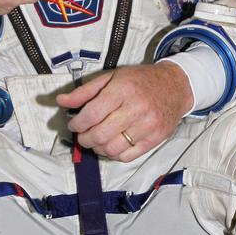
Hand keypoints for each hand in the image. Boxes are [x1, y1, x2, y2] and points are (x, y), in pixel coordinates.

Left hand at [57, 62, 192, 160]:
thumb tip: (60, 101)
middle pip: (100, 134)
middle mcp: (137, 108)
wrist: (175, 86)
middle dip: (84, 138)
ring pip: (112, 149)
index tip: (74, 124)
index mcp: (123, 89)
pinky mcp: (155, 139)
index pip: (92, 114)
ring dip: (97, 148)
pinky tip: (111, 144)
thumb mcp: (111, 78)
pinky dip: (113, 154)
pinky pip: (127, 156)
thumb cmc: (139, 81)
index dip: (77, 123)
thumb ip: (84, 91)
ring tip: (96, 140)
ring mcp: (148, 126)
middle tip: (83, 135)